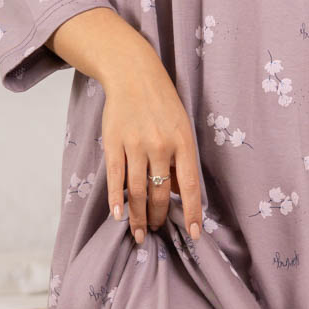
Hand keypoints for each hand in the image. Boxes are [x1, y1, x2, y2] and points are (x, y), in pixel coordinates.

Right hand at [100, 55, 203, 245]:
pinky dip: (116, 199)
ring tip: (140, 231)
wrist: (133, 74)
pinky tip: (118, 215)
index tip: (194, 234)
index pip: (190, 185)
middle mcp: (161, 145)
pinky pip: (116, 177)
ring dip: (138, 216)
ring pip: (137, 190)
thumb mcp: (181, 127)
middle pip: (160, 192)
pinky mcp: (114, 142)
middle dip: (160, 216)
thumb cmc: (162, 103)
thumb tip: (180, 194)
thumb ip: (181, 159)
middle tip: (158, 229)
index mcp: (183, 141)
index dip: (192, 212)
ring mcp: (136, 144)